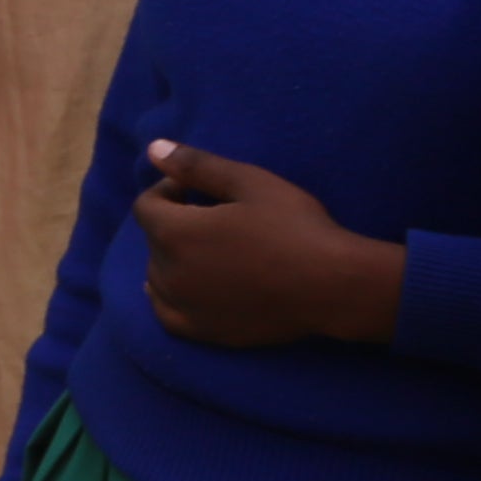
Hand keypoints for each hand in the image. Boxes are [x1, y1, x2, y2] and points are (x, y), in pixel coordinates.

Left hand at [133, 142, 401, 348]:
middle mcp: (169, 273)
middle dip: (175, 223)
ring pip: (158, 276)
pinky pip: (167, 313)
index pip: (146, 206)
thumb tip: (153, 148)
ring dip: (174, 258)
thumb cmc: (295, 227)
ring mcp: (184, 307)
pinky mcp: (203, 332)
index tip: (197, 189)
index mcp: (174, 233)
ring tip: (214, 250)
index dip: (169, 190)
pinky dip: (170, 296)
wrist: (334, 286)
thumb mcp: (249, 182)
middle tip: (216, 218)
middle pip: (155, 240)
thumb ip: (197, 165)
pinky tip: (193, 285)